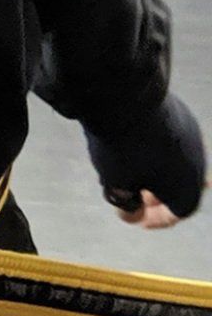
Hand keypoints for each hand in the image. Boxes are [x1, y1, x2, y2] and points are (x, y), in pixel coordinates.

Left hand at [87, 92, 206, 223]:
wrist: (126, 97)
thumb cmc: (122, 148)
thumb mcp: (117, 184)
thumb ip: (127, 204)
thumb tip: (132, 212)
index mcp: (187, 191)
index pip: (174, 214)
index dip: (155, 218)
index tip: (136, 218)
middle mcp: (198, 165)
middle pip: (179, 186)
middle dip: (157, 193)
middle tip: (134, 193)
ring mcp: (193, 137)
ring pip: (176, 161)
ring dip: (157, 168)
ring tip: (131, 167)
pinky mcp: (182, 114)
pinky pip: (172, 139)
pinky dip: (157, 146)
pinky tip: (136, 141)